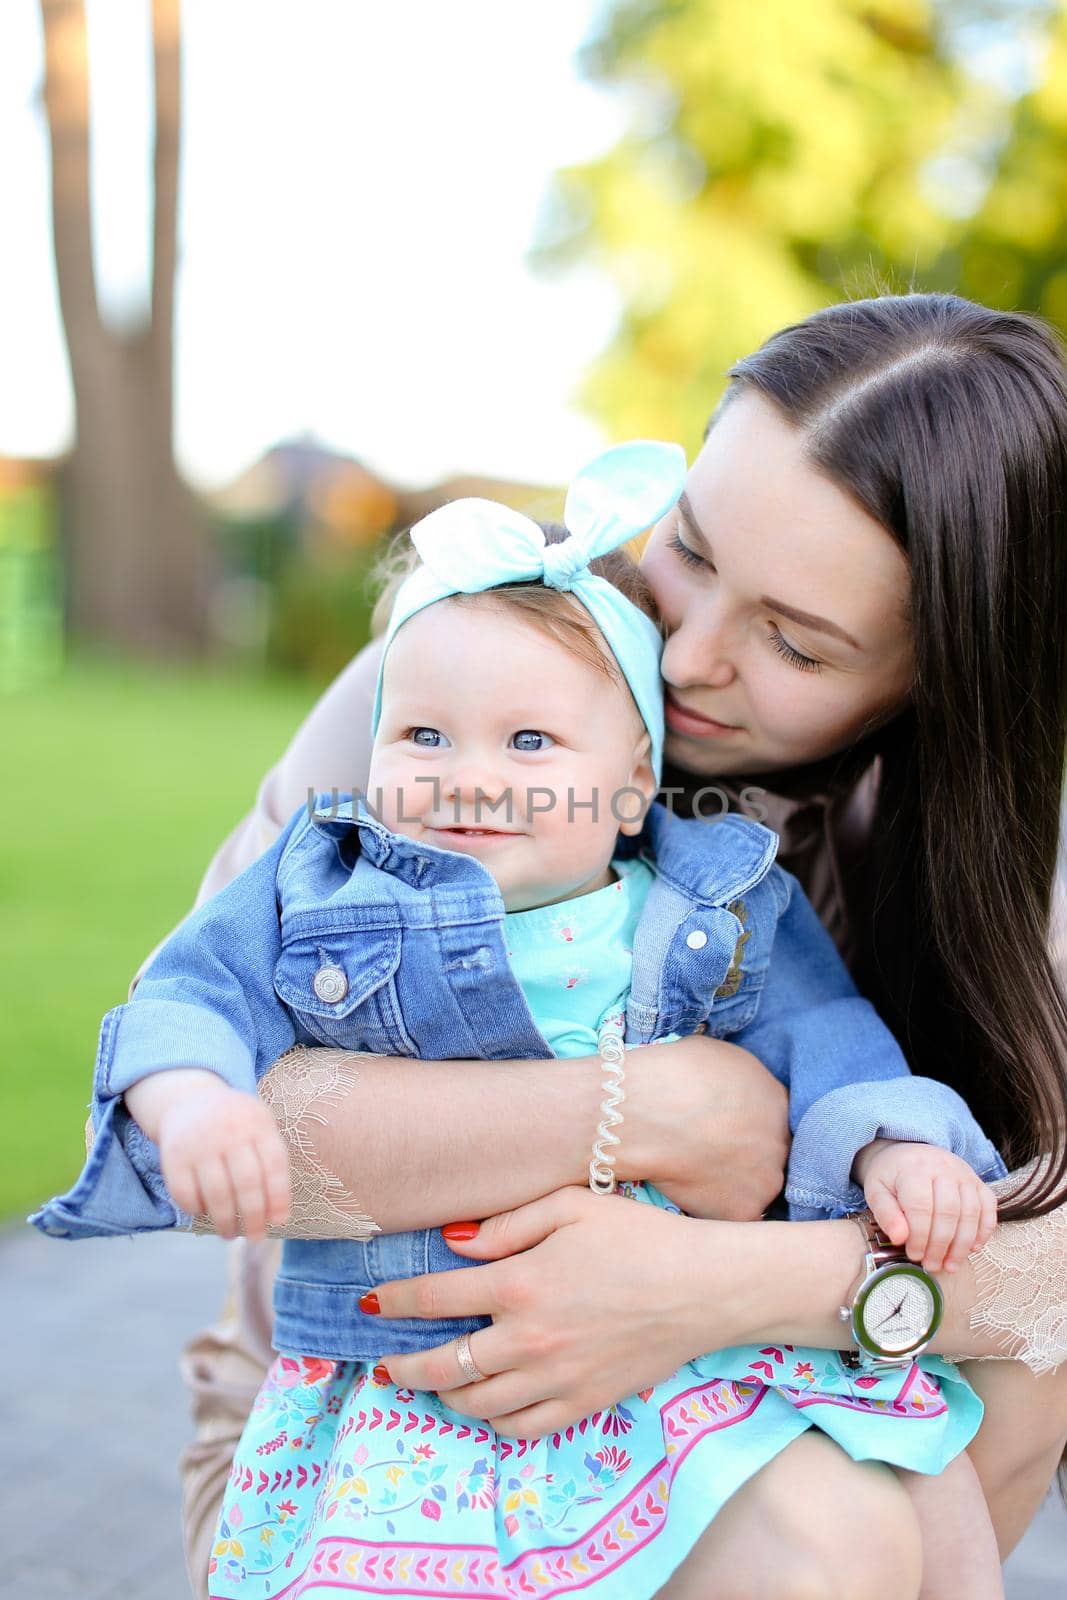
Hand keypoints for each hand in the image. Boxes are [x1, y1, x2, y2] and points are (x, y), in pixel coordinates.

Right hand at [154, 1076, 290, 1240]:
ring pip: (217, 1194)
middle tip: (255, 1237)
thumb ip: (273, 1165)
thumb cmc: (236, 1125)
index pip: (274, 1166)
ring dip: (225, 1222)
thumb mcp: (260, 1127)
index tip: (279, 1222)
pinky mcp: (173, 1155)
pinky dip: (196, 1209)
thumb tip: (279, 1217)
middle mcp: (229, 1131)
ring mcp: (199, 1143)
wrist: (190, 1099)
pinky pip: (185, 1193)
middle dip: (253, 1218)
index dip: (279, 1198)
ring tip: (230, 1235)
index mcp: (257, 1123)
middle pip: (247, 1184)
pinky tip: (204, 1214)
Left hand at [371, 1186, 731, 1438]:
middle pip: (443, 1364)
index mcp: (520, 1282)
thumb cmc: (641, 1236)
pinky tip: (486, 1405)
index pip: (433, 1298)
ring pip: (476, 1403)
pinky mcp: (583, 1403)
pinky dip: (493, 1421)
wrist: (706, 1287)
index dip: (393, 1301)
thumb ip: (507, 1223)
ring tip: (430, 1385)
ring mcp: (555, 1378)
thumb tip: (453, 1243)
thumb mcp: (572, 1205)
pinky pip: (521, 1428)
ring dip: (442, 1396)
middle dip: (403, 1366)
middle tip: (383, 1364)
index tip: (370, 1303)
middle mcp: (529, 1338)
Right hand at [627, 1036, 788, 1218]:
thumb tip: (732, 1091)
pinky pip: (732, 1212)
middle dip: (747, 1153)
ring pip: (755, 1186)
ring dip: (734, 1182)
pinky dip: (715, 1205)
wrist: (646, 1114)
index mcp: (778, 1101)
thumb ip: (739, 1081)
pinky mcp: (744, 1211)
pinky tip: (691, 1191)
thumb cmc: (675, 1074)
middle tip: (711, 1150)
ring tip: (698, 1172)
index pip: (775, 1118)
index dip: (750, 1123)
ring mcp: (766, 1181)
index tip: (728, 1126)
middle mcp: (782, 1143)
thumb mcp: (720, 1057)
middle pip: (770, 1153)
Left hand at [858, 1140, 996, 1272]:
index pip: (921, 1207)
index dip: (919, 1236)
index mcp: (914, 1169)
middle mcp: (943, 1167)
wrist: (909, 1152)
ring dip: (962, 1244)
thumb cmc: (892, 1176)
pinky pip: (988, 1206)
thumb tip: (900, 1238)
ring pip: (971, 1212)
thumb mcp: (876, 1190)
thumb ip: (885, 1214)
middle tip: (932, 1265)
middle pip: (948, 1212)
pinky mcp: (978, 1181)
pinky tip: (973, 1248)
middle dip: (940, 1245)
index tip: (914, 1255)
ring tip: (950, 1265)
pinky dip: (984, 1230)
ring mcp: (964, 1173)